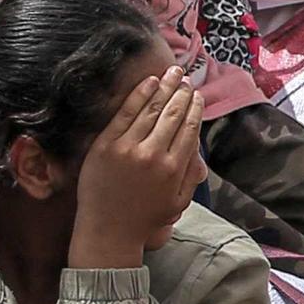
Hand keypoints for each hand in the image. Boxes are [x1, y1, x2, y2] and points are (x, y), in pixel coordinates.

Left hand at [69, 72, 204, 264]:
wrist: (108, 231)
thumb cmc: (145, 218)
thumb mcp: (179, 202)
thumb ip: (191, 172)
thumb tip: (197, 142)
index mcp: (174, 169)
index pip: (189, 128)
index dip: (195, 107)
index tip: (197, 95)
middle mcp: (153, 155)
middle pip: (173, 113)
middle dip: (182, 92)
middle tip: (186, 77)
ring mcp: (127, 148)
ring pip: (151, 108)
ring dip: (164, 86)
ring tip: (172, 72)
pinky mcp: (105, 145)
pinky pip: (125, 113)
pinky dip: (138, 94)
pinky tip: (149, 81)